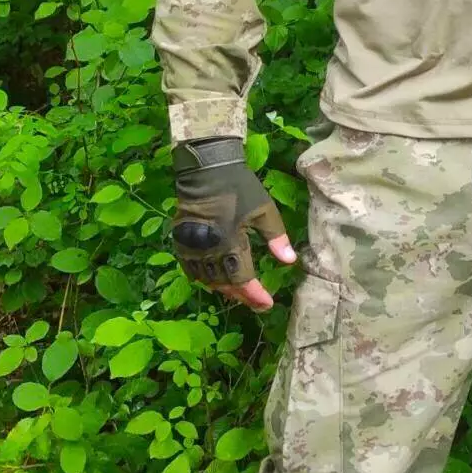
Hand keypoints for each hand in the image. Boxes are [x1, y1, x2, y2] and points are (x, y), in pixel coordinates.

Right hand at [172, 138, 296, 312]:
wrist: (206, 168)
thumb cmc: (239, 187)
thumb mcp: (264, 210)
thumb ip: (276, 237)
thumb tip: (290, 261)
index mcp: (230, 242)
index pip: (242, 279)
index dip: (255, 294)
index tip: (267, 304)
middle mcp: (208, 248)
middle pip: (224, 283)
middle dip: (242, 295)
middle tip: (257, 302)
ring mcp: (192, 245)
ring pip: (207, 279)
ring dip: (224, 288)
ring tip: (240, 292)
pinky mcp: (181, 240)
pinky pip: (191, 268)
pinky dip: (204, 278)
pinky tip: (215, 279)